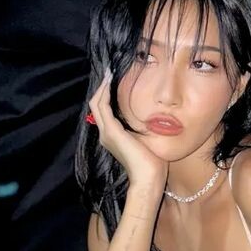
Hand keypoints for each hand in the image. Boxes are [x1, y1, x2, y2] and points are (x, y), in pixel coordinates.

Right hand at [87, 69, 167, 190]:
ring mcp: (106, 133)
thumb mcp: (147, 140)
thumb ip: (144, 129)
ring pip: (96, 104)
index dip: (105, 95)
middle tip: (108, 71)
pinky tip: (110, 81)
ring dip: (102, 87)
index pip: (103, 111)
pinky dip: (105, 92)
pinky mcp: (111, 131)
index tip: (113, 79)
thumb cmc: (152, 163)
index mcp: (112, 136)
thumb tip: (154, 118)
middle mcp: (105, 134)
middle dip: (101, 88)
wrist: (148, 178)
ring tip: (108, 73)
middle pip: (96, 105)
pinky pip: (103, 107)